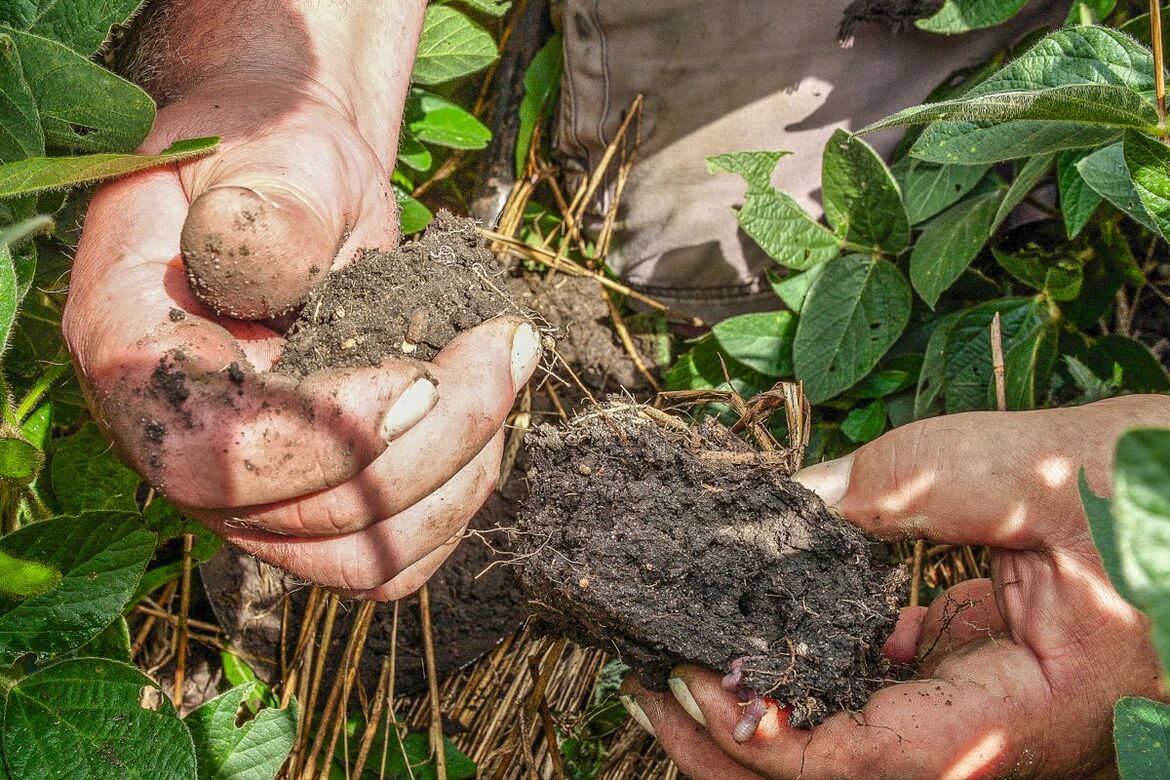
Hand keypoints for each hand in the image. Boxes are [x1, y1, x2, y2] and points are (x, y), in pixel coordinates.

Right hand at [62, 0, 540, 598]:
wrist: (300, 184)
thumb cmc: (279, 153)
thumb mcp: (274, 147)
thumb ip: (269, 202)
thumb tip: (259, 262)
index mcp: (134, 354)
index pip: (214, 456)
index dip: (327, 439)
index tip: (425, 377)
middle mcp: (180, 444)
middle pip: (306, 519)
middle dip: (436, 440)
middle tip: (512, 341)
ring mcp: (248, 488)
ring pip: (359, 556)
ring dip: (460, 475)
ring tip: (509, 367)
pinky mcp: (311, 500)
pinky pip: (385, 556)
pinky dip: (454, 503)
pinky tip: (487, 421)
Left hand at [620, 396, 1168, 778]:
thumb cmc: (1167, 486)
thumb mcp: (1036, 471)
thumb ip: (909, 485)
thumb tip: (791, 503)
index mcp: (1035, 713)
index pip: (876, 759)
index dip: (773, 737)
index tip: (693, 680)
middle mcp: (1007, 735)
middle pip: (848, 777)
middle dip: (737, 747)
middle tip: (650, 688)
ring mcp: (993, 712)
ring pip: (856, 750)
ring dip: (765, 717)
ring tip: (685, 665)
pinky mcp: (983, 678)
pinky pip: (884, 701)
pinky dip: (816, 678)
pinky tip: (778, 635)